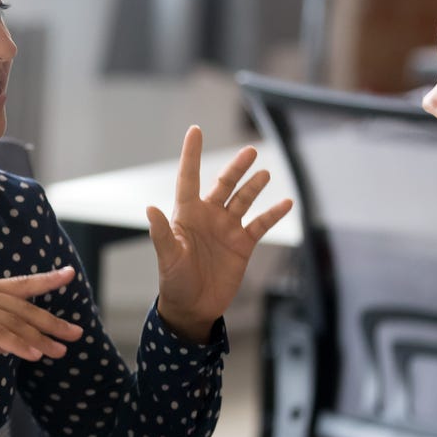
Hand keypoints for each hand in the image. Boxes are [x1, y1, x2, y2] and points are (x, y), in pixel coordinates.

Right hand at [0, 267, 83, 360]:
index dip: (46, 280)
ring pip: (14, 322)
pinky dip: (17, 344)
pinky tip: (33, 354)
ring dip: (40, 338)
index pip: (20, 284)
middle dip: (52, 322)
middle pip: (24, 308)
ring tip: (60, 350)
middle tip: (75, 333)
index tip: (68, 275)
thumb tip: (6, 344)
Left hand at [146, 126, 292, 342]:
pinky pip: (260, 224)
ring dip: (254, 186)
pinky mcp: (242, 244)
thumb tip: (150, 208)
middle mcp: (208, 216)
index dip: (191, 154)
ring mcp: (226, 229)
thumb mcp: (167, 257)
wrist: (193, 307)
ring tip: (265, 173)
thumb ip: (161, 233)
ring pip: (243, 200)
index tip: (195, 129)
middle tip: (249, 151)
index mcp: (186, 214)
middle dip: (236, 167)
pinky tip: (286, 203)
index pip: (188, 177)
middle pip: (224, 184)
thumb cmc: (174, 281)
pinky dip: (273, 214)